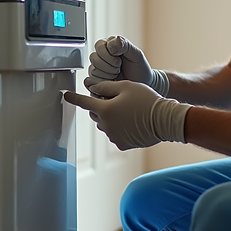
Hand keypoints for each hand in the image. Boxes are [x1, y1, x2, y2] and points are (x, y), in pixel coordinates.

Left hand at [63, 80, 189, 150]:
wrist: (164, 120)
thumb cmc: (146, 100)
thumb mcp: (126, 86)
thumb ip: (105, 87)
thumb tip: (91, 87)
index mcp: (104, 110)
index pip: (84, 102)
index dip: (74, 98)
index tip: (66, 95)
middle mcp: (106, 125)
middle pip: (96, 113)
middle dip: (101, 106)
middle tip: (118, 99)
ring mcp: (113, 136)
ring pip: (106, 124)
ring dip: (111, 117)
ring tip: (129, 110)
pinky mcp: (122, 144)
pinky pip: (115, 133)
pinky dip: (119, 127)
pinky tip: (132, 122)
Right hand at [84, 36, 168, 95]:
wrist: (142, 84)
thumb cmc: (140, 68)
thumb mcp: (136, 54)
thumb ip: (125, 44)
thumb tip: (112, 42)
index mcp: (110, 44)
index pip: (99, 45)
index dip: (109, 55)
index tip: (120, 60)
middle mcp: (102, 54)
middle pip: (94, 57)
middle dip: (108, 65)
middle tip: (119, 68)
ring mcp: (98, 66)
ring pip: (93, 69)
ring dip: (107, 73)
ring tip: (117, 74)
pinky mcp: (96, 78)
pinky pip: (93, 79)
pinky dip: (103, 81)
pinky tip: (112, 80)